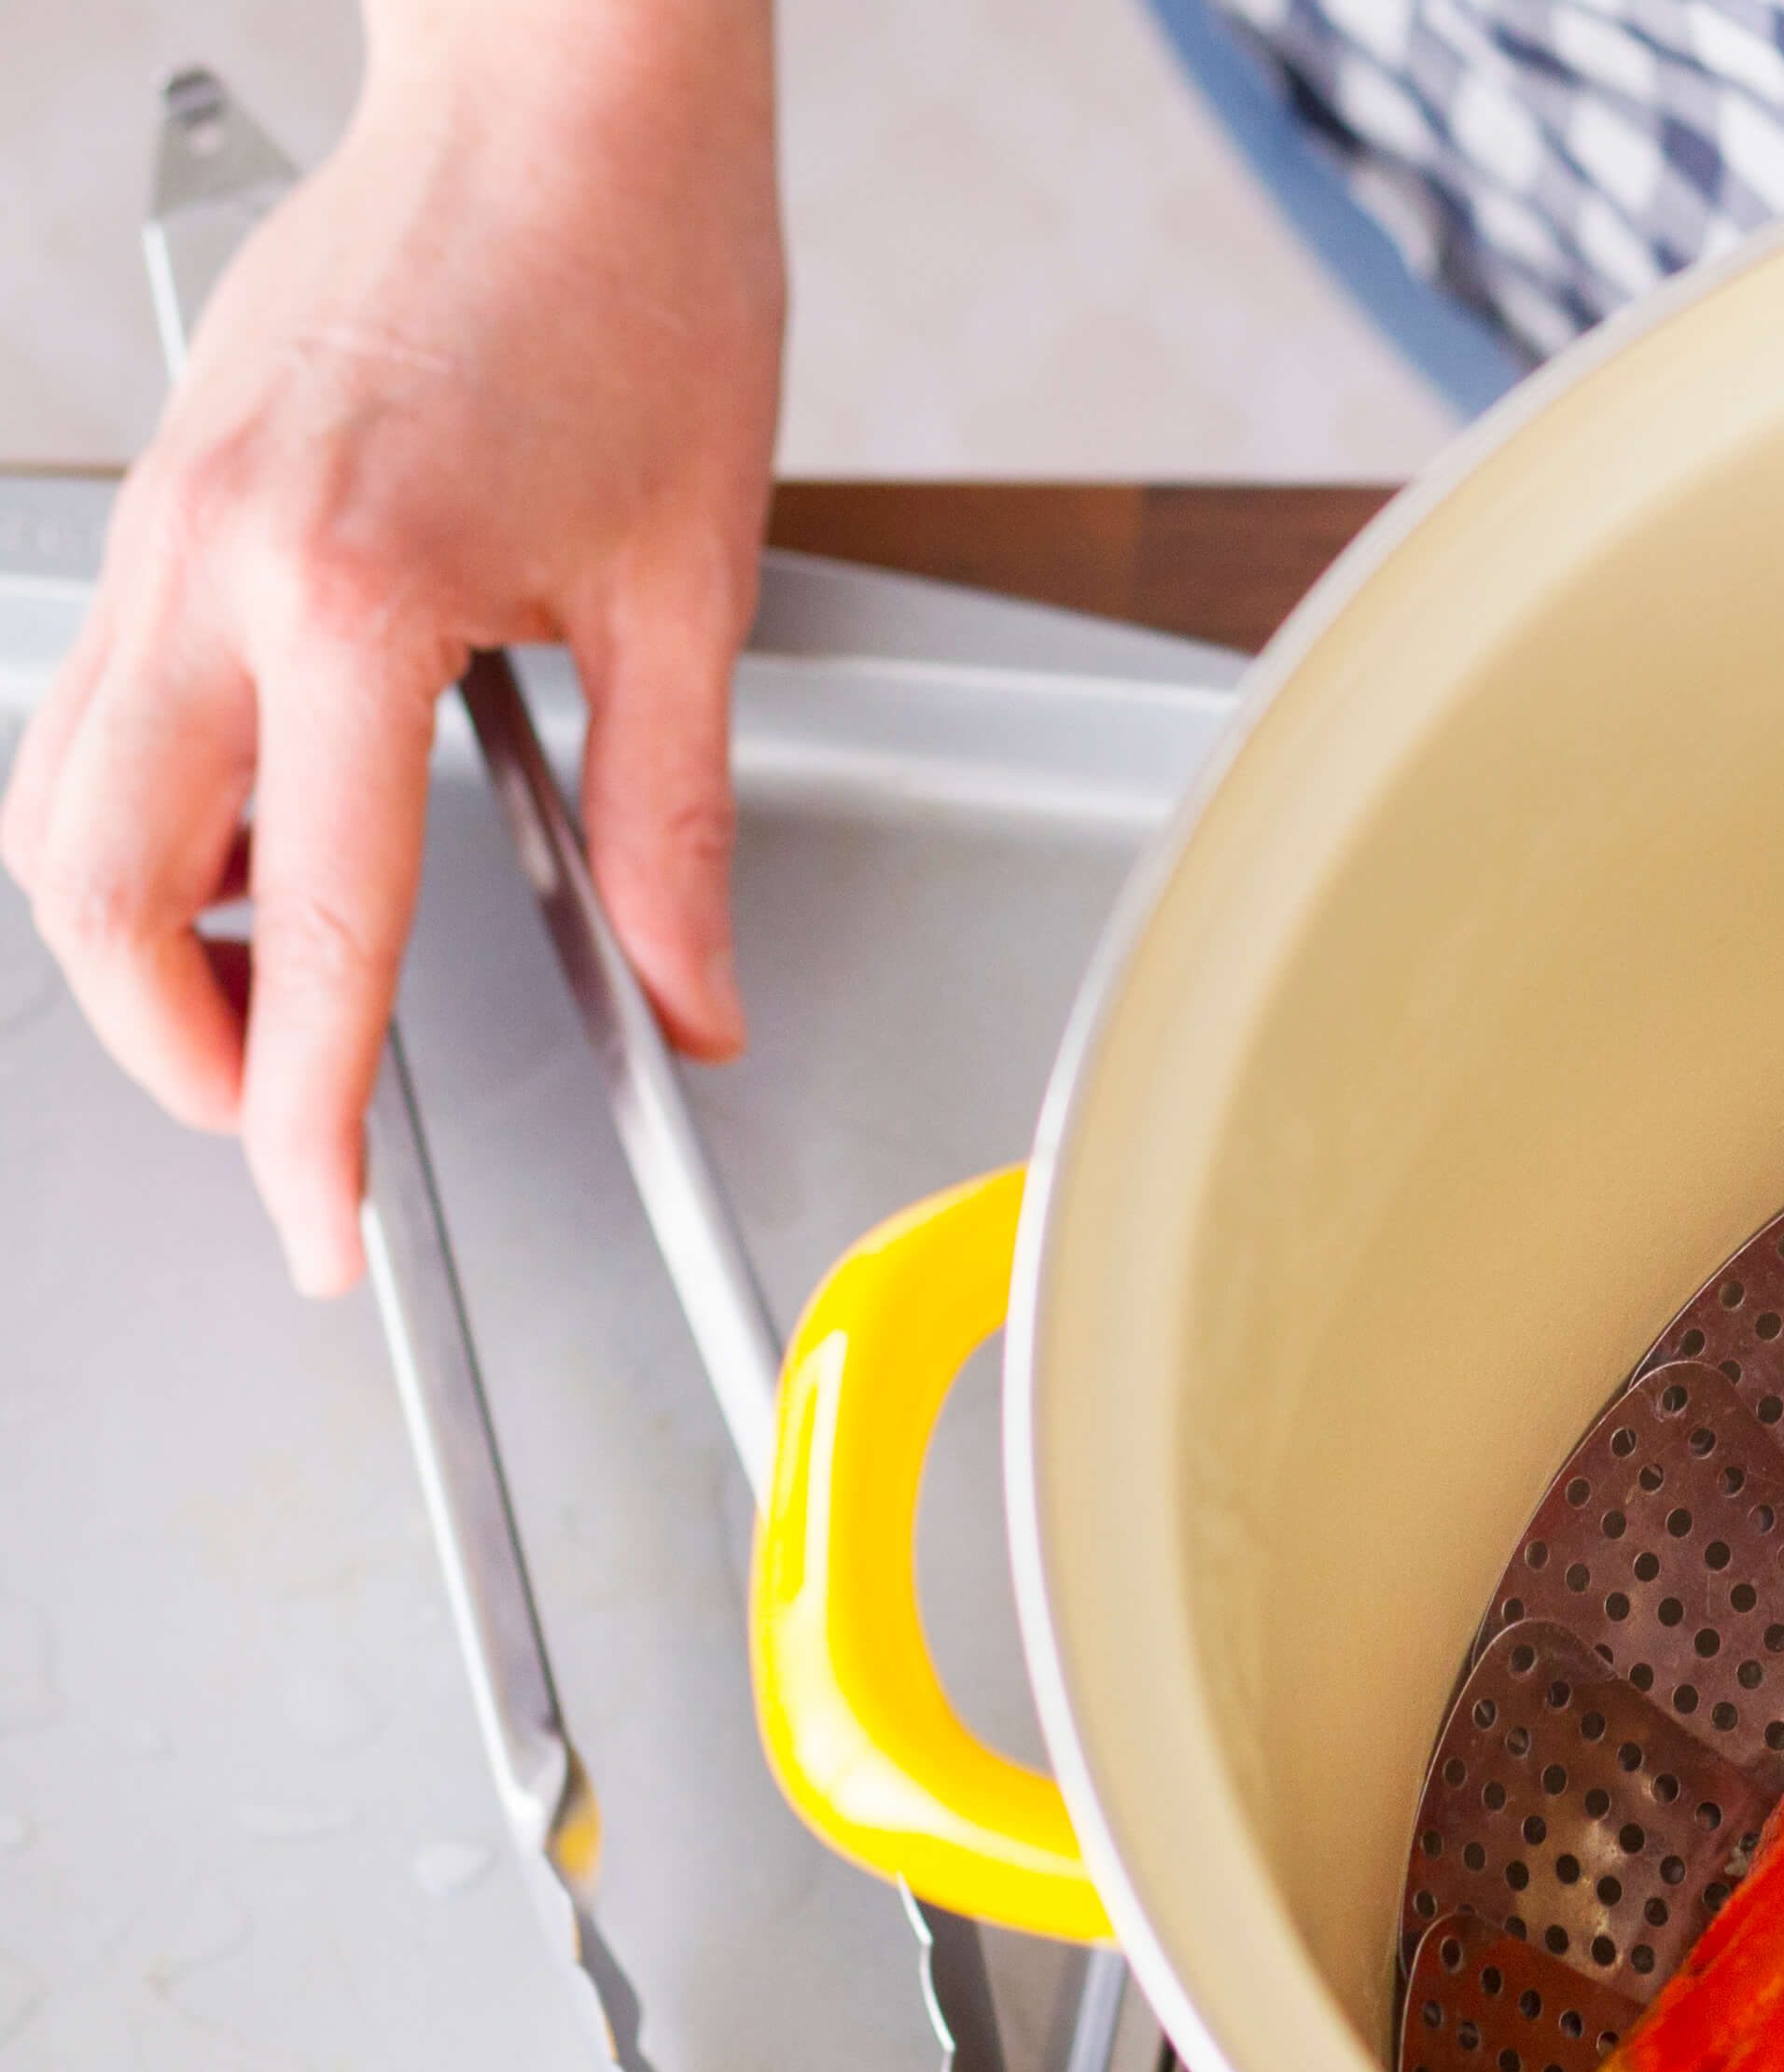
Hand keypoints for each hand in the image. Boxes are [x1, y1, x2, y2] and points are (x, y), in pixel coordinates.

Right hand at [2, 0, 781, 1293]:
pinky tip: (282, 821)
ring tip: (292, 977)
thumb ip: (677, 823)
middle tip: (288, 1110)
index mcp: (359, 594)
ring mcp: (168, 519)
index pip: (310, 925)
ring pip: (66, 795)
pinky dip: (161, 806)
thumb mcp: (692, 585)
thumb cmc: (635, 278)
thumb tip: (688, 996)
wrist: (559, 90)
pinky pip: (106, 698)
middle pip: (93, 883)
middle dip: (173, 1039)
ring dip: (149, 926)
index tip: (315, 1221)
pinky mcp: (167, 488)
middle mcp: (222, 559)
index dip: (300, 1110)